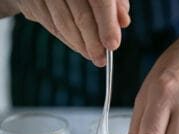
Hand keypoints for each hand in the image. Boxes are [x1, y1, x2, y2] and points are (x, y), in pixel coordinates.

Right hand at [15, 0, 129, 65]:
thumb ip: (114, 2)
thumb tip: (124, 22)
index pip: (100, 0)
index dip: (107, 25)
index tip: (113, 45)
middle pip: (81, 16)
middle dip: (94, 42)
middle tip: (101, 59)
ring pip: (64, 24)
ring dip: (81, 45)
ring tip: (92, 56)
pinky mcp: (30, 2)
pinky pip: (51, 26)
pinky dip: (67, 40)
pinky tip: (79, 47)